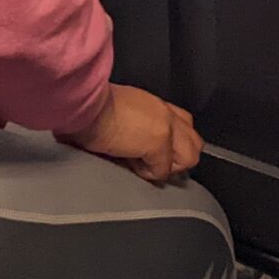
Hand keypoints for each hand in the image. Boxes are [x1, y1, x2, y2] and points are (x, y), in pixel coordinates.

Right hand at [59, 83, 203, 183]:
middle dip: (177, 159)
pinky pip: (163, 171)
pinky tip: (129, 163)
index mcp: (152, 104)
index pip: (182, 123)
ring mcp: (165, 125)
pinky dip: (147, 174)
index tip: (153, 155)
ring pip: (189, 157)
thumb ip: (132, 127)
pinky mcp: (159, 141)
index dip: (173, 143)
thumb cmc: (87, 111)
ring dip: (167, 167)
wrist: (83, 106)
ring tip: (142, 165)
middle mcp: (164, 111)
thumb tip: (132, 150)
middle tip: (151, 164)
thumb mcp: (116, 114)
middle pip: (195, 141)